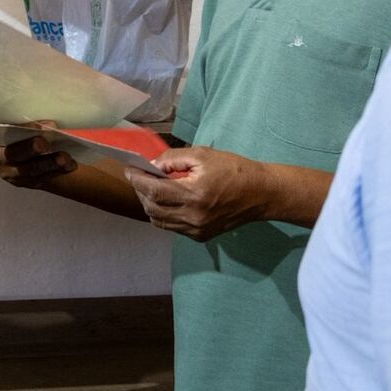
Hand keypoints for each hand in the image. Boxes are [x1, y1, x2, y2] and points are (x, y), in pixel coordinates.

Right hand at [0, 122, 76, 188]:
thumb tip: (49, 125)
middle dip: (32, 150)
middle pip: (16, 155)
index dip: (22, 130)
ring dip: (50, 164)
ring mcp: (13, 174)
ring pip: (31, 170)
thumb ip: (30, 124)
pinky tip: (70, 165)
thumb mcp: (19, 124)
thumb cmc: (20, 131)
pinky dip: (57, 171)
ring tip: (66, 158)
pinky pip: (42, 178)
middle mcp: (0, 160)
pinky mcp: (28, 182)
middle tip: (46, 145)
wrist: (24, 150)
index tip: (39, 127)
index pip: (5, 134)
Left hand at [124, 148, 273, 240]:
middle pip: (152, 207)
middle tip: (139, 176)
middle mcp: (193, 216)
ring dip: (149, 204)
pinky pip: (172, 227)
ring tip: (150, 188)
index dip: (137, 179)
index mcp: (194, 194)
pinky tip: (166, 200)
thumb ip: (173, 159)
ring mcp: (196, 229)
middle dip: (140, 191)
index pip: (153, 190)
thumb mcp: (203, 155)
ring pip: (158, 221)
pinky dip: (163, 214)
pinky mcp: (201, 236)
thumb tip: (152, 165)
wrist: (261, 194)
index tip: (129, 169)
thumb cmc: (234, 169)